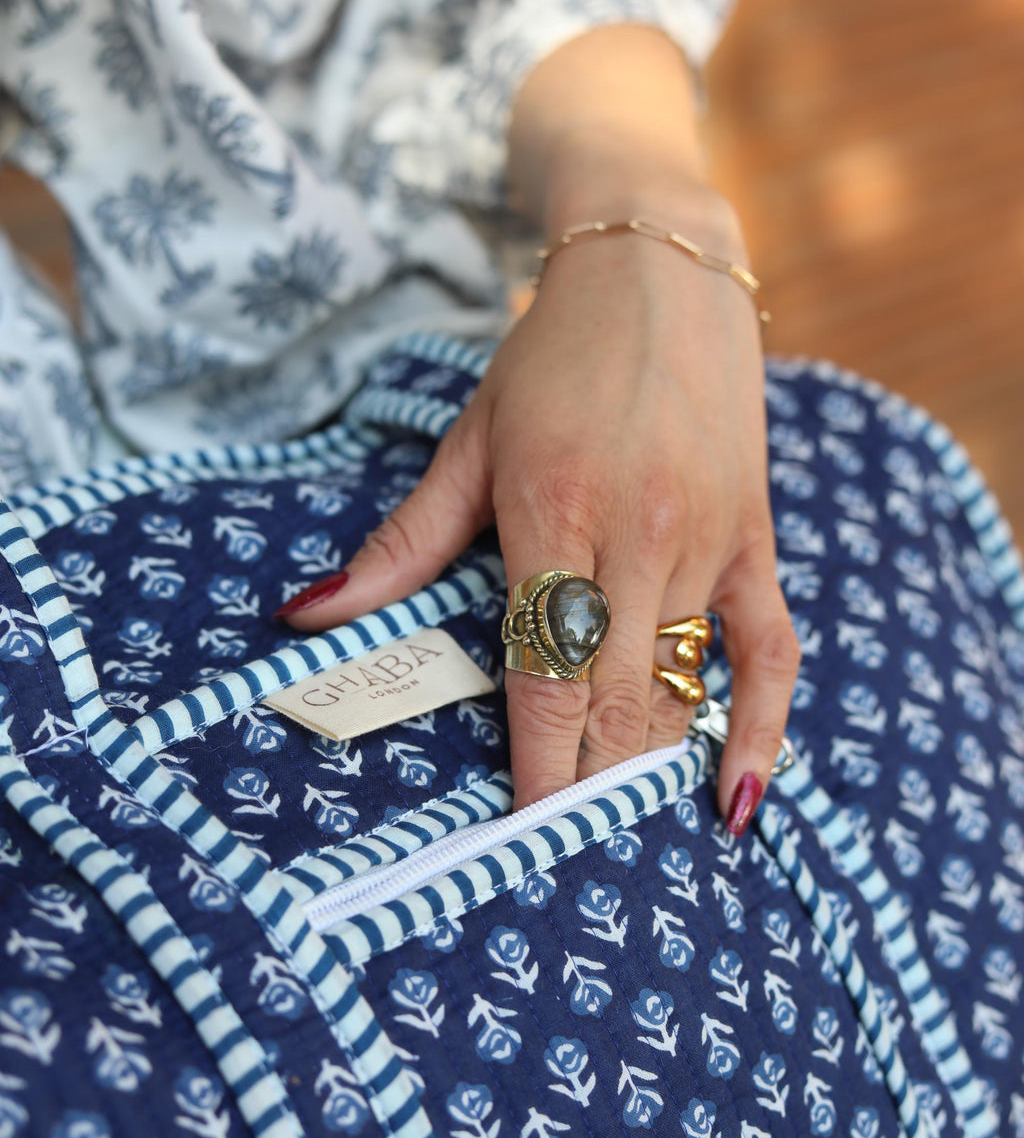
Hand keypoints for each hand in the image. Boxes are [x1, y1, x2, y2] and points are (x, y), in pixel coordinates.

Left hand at [275, 183, 799, 829]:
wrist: (658, 275)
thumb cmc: (550, 360)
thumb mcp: (468, 440)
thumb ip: (402, 543)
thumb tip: (311, 615)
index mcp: (552, 508)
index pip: (540, 669)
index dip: (532, 762)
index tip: (517, 835)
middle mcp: (638, 532)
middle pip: (610, 694)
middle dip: (584, 786)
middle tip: (559, 862)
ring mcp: (706, 537)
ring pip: (677, 684)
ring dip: (645, 768)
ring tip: (619, 843)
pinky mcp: (755, 536)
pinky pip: (770, 648)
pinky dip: (761, 726)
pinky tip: (735, 795)